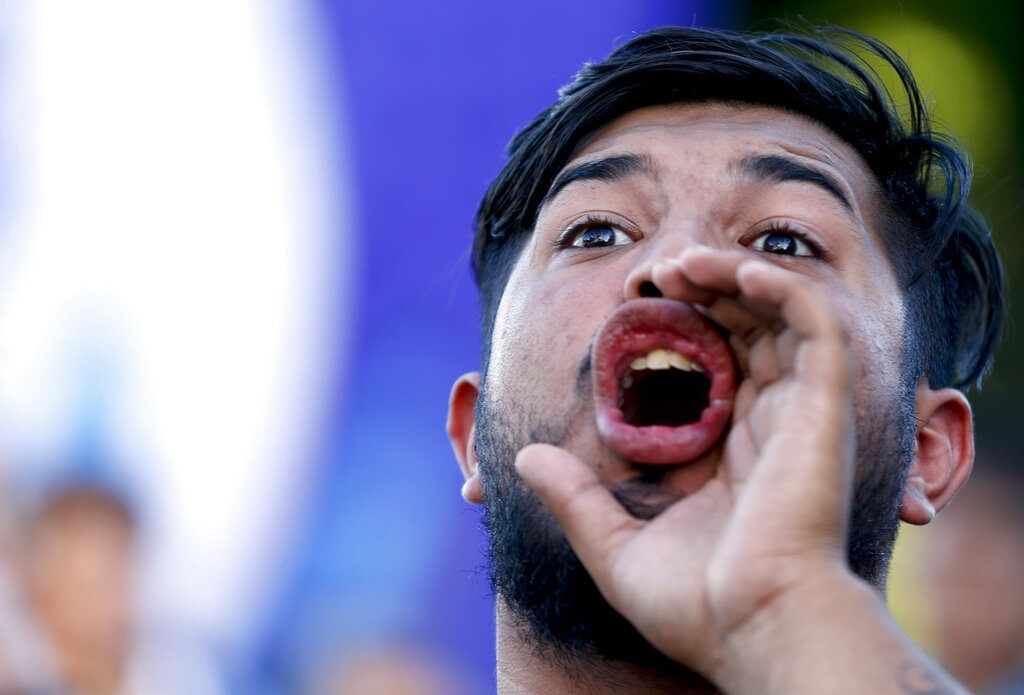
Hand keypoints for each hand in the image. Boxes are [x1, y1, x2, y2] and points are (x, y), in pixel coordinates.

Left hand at [515, 245, 857, 683]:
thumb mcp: (614, 548)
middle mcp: (771, 424)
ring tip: (677, 267)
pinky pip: (814, 325)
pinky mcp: (825, 406)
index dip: (677, 327)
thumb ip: (573, 499)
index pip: (714, 364)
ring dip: (731, 275)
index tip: (631, 307)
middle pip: (745, 328)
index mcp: (731, 451)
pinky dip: (781, 287)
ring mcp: (801, 412)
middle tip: (651, 278)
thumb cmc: (697, 606)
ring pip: (779, 314)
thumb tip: (524, 458)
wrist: (752, 630)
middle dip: (700, 290)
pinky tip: (733, 272)